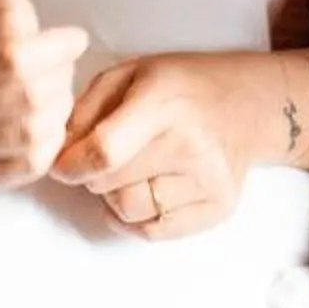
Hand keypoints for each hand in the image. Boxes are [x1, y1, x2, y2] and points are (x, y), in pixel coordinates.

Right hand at [0, 0, 86, 187]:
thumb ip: (6, 9)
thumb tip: (20, 35)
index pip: (14, 60)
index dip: (57, 49)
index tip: (76, 39)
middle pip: (29, 99)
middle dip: (61, 80)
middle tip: (64, 69)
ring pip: (31, 136)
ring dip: (58, 112)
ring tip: (56, 94)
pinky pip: (28, 167)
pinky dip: (50, 145)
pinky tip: (46, 122)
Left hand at [52, 52, 260, 239]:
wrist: (248, 104)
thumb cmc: (181, 86)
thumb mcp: (130, 74)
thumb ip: (87, 109)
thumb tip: (61, 154)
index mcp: (164, 102)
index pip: (105, 150)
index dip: (71, 165)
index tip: (62, 165)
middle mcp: (190, 144)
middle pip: (111, 185)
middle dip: (92, 176)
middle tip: (103, 159)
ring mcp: (208, 180)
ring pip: (129, 212)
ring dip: (113, 199)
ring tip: (127, 174)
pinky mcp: (219, 207)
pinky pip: (154, 233)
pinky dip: (135, 219)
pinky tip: (143, 192)